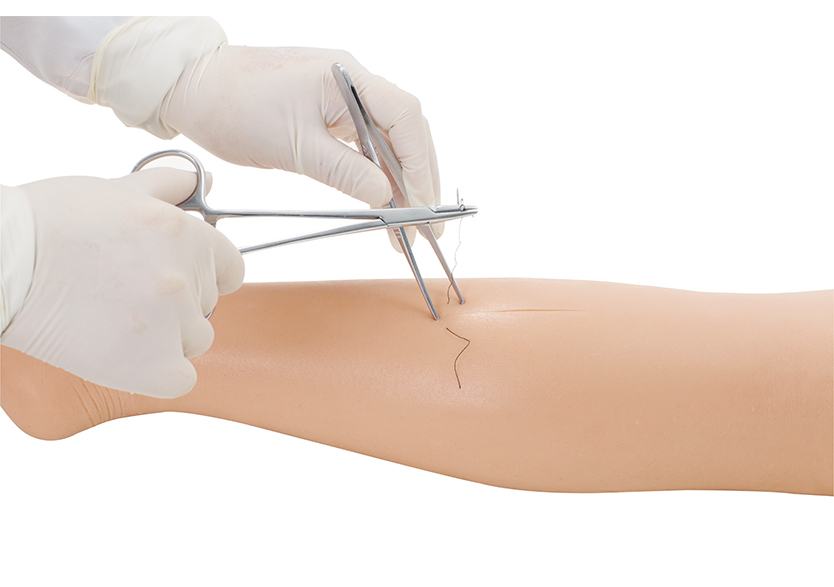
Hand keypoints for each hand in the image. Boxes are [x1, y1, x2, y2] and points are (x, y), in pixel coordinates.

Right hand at [0, 168, 243, 397]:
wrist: (1, 263)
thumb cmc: (49, 223)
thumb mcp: (116, 189)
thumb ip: (170, 185)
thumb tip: (203, 181)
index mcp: (186, 235)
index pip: (230, 268)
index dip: (204, 272)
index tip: (176, 274)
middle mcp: (184, 279)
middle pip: (207, 303)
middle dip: (179, 299)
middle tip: (129, 291)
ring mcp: (170, 325)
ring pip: (196, 339)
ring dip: (169, 335)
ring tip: (120, 319)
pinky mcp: (148, 367)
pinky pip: (182, 380)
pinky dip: (160, 372)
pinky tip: (129, 355)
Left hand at [160, 45, 442, 243]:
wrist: (195, 88)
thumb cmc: (235, 106)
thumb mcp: (293, 146)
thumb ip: (344, 170)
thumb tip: (385, 196)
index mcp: (347, 78)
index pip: (405, 118)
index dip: (420, 163)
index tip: (423, 202)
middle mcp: (352, 82)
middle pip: (405, 131)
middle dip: (418, 179)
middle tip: (427, 225)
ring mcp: (342, 98)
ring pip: (387, 142)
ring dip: (400, 182)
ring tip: (407, 225)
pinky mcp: (329, 113)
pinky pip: (365, 145)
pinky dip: (376, 175)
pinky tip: (383, 203)